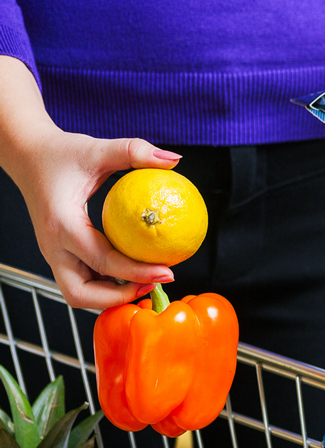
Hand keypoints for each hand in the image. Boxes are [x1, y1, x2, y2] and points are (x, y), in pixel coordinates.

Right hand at [0, 57, 175, 308]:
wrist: (27, 156)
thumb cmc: (60, 154)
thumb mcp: (97, 149)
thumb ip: (134, 151)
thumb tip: (173, 159)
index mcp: (62, 225)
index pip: (102, 261)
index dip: (136, 273)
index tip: (167, 273)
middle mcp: (53, 246)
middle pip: (80, 293)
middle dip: (117, 298)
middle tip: (154, 285)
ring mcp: (53, 252)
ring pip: (78, 292)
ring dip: (111, 295)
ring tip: (147, 281)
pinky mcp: (59, 252)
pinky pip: (83, 277)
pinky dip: (106, 282)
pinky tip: (134, 269)